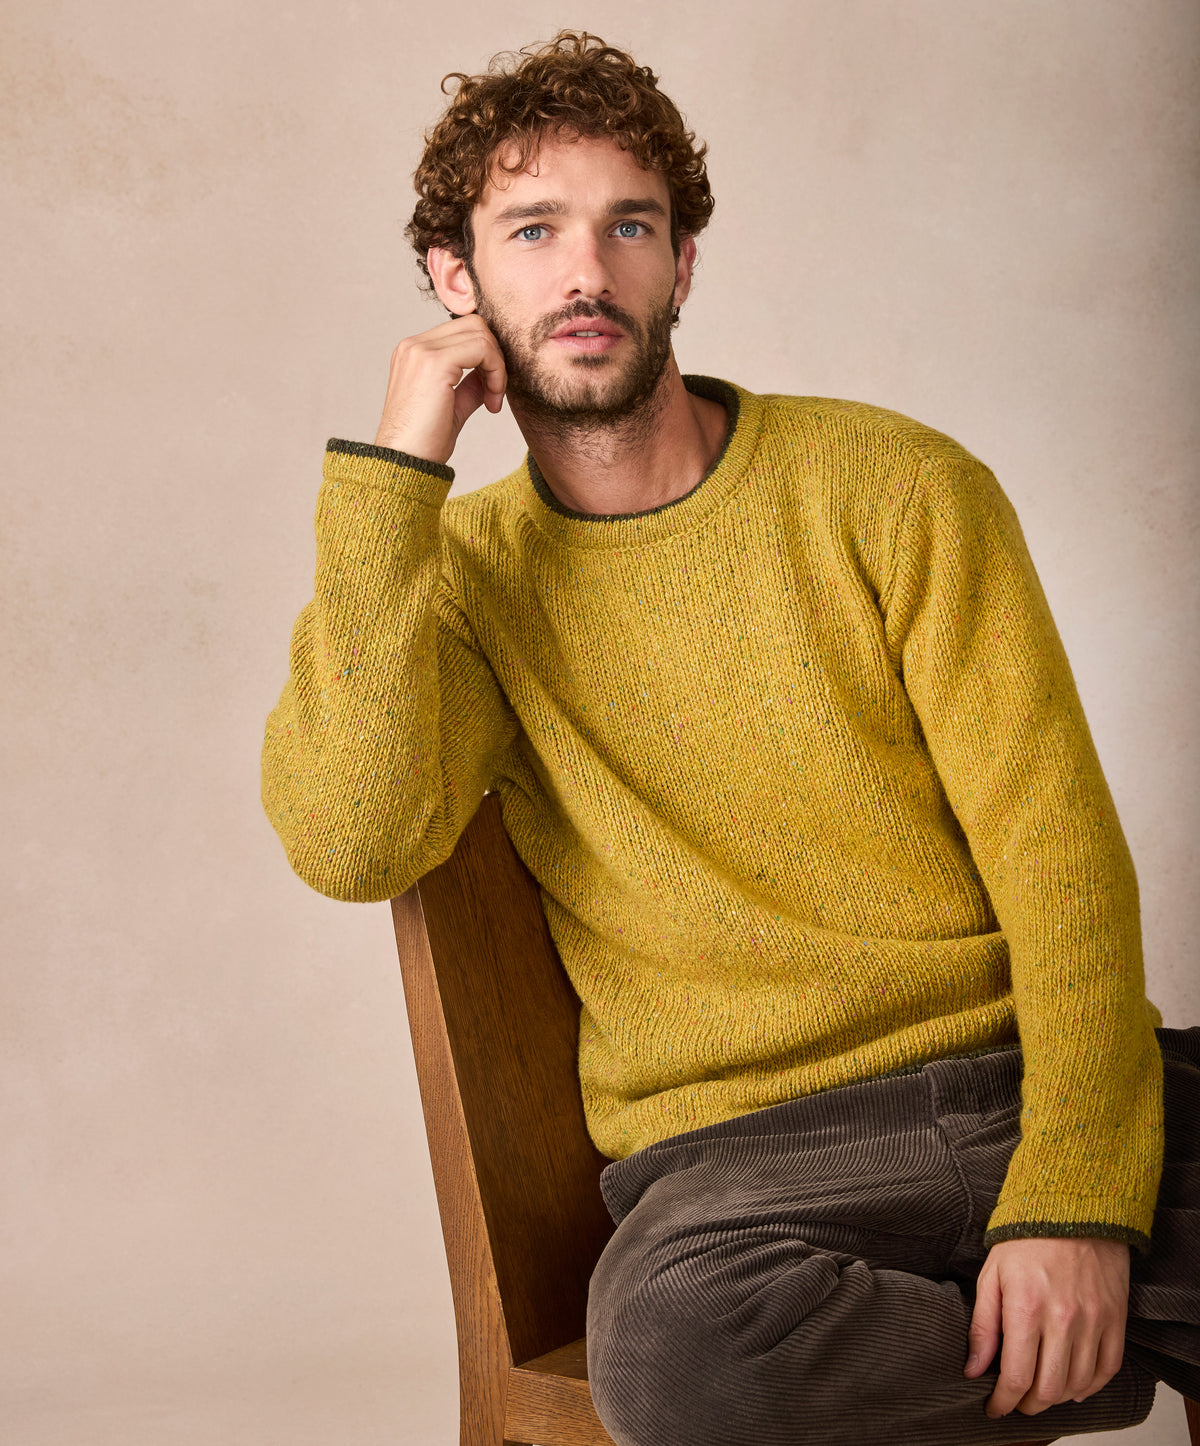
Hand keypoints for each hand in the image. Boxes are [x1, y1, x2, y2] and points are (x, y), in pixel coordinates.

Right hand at [374, 315, 506, 464]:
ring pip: (480, 332)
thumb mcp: (452, 407)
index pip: (462, 331)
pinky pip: (482, 348)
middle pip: (473, 324)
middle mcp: (413, 346)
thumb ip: (470, 385)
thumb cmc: (424, 444)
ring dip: (497, 366)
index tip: (491, 392)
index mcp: (413, 353)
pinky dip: (496, 372)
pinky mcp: (434, 362)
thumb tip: (491, 375)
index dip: (486, 356)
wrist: (405, 464)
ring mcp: (421, 350)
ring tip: (493, 400)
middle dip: (495, 355)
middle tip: (496, 393)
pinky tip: (491, 402)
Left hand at [964, 1236, 1128, 1417]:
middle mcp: (1063, 1319)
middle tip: (1017, 1400)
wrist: (1072, 1209)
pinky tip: (1073, 1383)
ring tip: (1040, 1389)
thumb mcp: (991, 1276)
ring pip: (1077, 1384)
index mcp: (1026, 1308)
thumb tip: (973, 1369)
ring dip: (1057, 1397)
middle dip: (1029, 1404)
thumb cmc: (1024, 1241)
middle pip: (1049, 1389)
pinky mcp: (1116, 1318)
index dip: (1003, 1401)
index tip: (994, 1408)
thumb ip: (982, 1326)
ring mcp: (1093, 1320)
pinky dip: (1089, 1386)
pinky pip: (1107, 1369)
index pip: (1016, 1376)